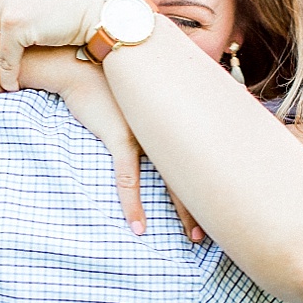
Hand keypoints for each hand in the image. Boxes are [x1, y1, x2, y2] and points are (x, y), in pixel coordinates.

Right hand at [49, 64, 203, 241]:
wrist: (80, 64)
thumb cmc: (108, 79)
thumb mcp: (141, 93)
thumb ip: (159, 107)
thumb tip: (170, 121)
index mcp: (177, 116)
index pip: (204, 152)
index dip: (213, 181)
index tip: (222, 203)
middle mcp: (168, 125)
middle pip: (195, 172)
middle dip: (207, 204)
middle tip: (216, 231)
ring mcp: (146, 133)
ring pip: (172, 181)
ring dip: (184, 212)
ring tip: (193, 238)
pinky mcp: (120, 138)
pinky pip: (128, 179)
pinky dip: (132, 205)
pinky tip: (137, 227)